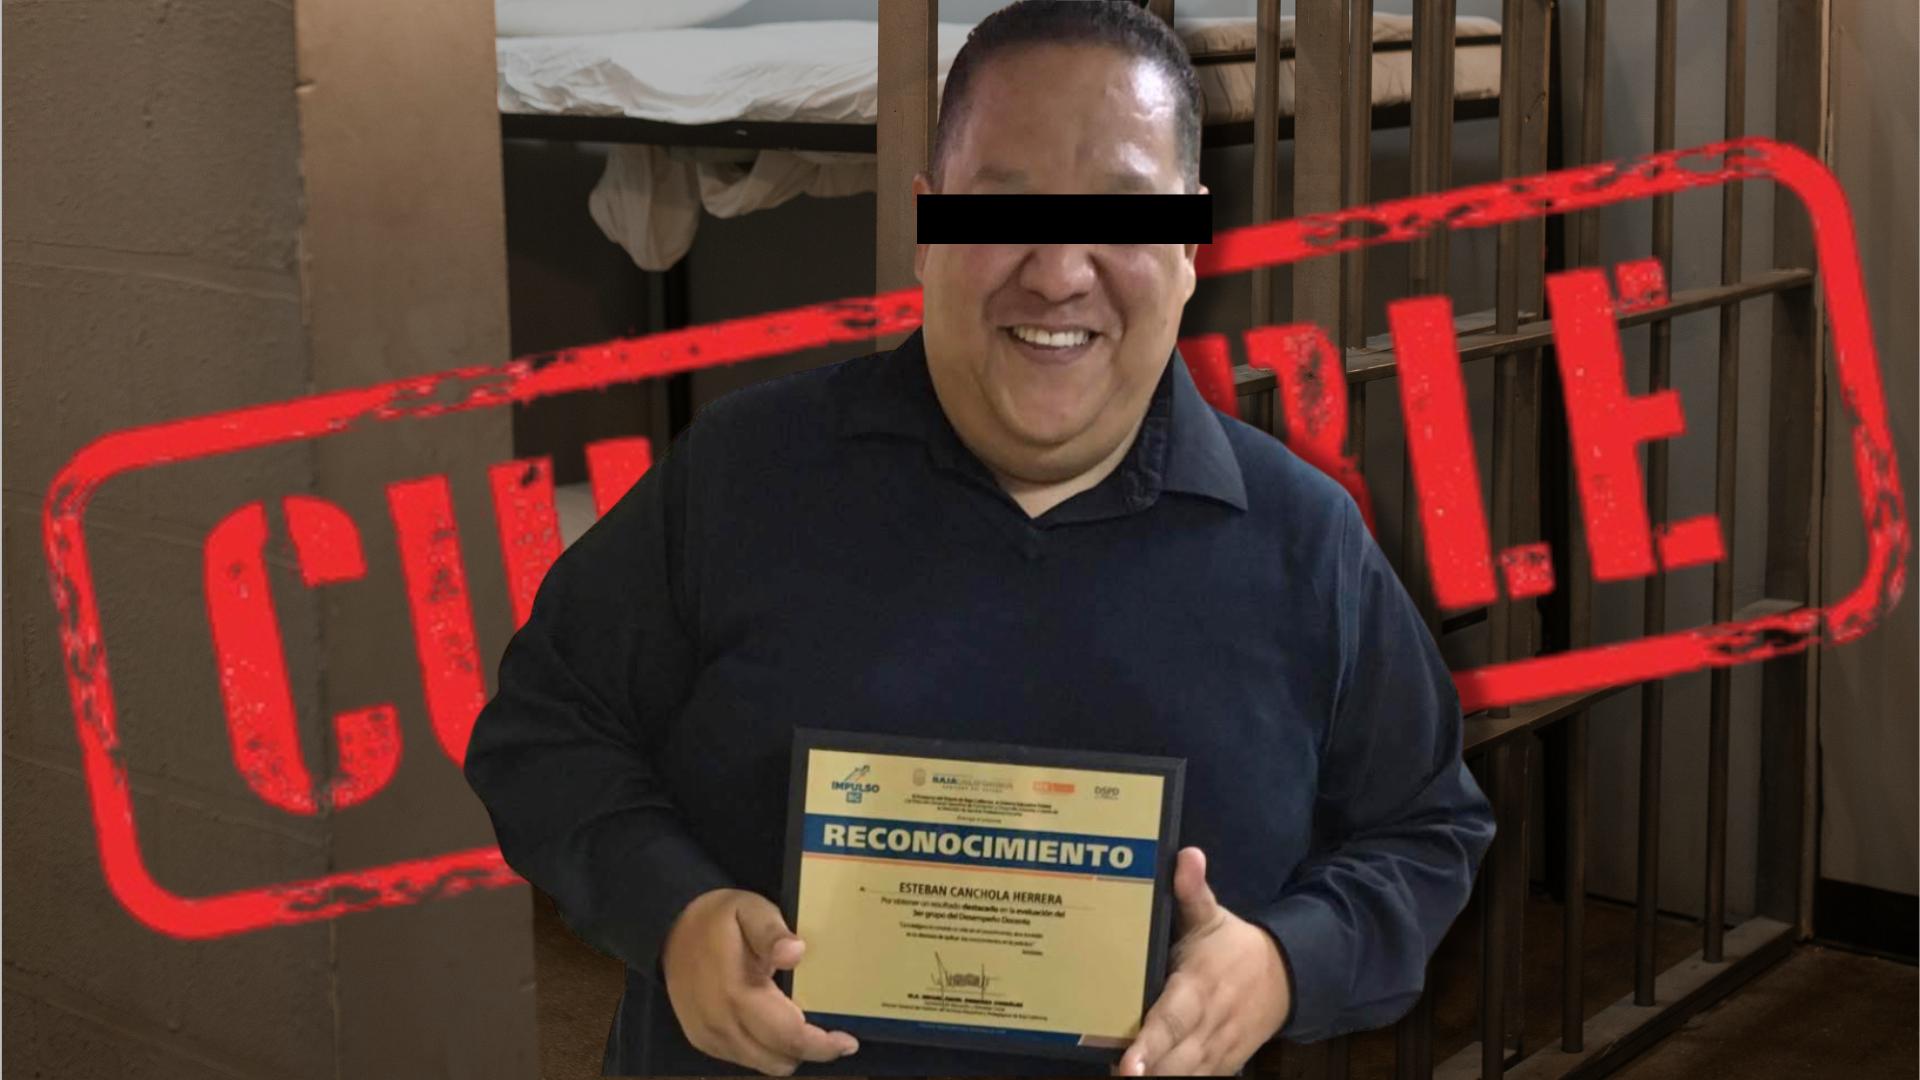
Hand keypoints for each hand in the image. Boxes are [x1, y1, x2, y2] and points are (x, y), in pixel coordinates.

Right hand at [660, 888, 859, 1075]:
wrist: (671, 928)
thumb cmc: (719, 919)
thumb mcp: (751, 910)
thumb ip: (773, 933)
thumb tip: (796, 953)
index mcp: (737, 993)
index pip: (788, 1036)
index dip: (822, 1046)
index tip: (848, 1041)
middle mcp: (721, 1024)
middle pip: (778, 1059)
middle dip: (809, 1050)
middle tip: (827, 1029)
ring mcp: (709, 1036)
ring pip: (763, 1064)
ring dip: (786, 1051)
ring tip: (799, 1024)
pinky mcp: (702, 1041)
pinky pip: (744, 1059)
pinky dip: (765, 1049)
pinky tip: (772, 1024)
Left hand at [1115, 848, 1291, 1075]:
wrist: (1286, 977)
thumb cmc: (1233, 946)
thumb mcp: (1212, 916)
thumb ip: (1193, 890)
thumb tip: (1187, 854)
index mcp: (1200, 986)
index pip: (1171, 1020)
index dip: (1150, 1045)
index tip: (1127, 1065)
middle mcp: (1208, 1024)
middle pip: (1175, 1060)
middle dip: (1147, 1072)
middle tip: (1114, 1076)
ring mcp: (1217, 1050)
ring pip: (1186, 1076)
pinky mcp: (1222, 1065)